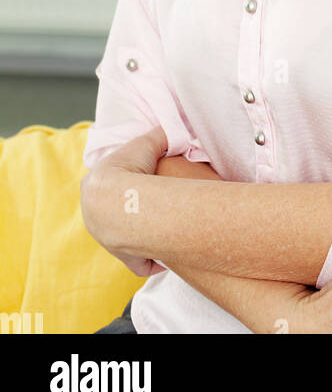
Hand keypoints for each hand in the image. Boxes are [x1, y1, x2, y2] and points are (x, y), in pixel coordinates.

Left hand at [80, 127, 169, 277]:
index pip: (107, 190)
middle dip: (132, 213)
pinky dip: (153, 261)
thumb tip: (177, 128)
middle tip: (156, 207)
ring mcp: (110, 240)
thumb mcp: (146, 143)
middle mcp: (95, 218)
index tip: (143, 185)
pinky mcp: (128, 257)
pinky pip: (142, 264)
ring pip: (126, 240)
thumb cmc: (130, 169)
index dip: (126, 187)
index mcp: (94, 188)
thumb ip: (160, 135)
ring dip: (142, 236)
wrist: (122, 200)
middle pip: (114, 217)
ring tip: (165, 227)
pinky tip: (167, 253)